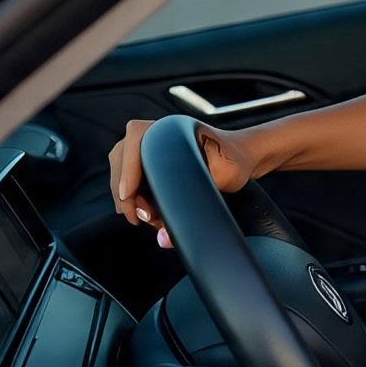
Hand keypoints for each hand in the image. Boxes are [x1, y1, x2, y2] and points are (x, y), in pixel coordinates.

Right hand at [108, 119, 255, 246]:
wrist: (244, 156)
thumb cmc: (236, 161)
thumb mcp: (222, 179)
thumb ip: (195, 206)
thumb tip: (163, 239)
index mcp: (173, 127)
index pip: (134, 141)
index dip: (127, 170)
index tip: (126, 196)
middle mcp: (157, 132)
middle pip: (122, 160)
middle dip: (128, 193)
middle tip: (145, 218)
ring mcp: (151, 145)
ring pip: (122, 172)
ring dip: (131, 198)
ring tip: (152, 218)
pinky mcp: (150, 159)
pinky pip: (130, 179)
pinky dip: (135, 198)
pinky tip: (151, 213)